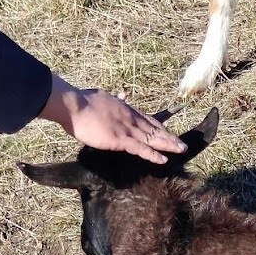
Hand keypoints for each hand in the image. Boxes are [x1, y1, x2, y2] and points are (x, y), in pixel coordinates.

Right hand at [39, 75, 185, 163]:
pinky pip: (140, 148)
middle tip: (182, 145)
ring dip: (168, 145)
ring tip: (181, 151)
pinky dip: (153, 155)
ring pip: (152, 138)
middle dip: (169, 137)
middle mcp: (130, 118)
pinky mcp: (120, 139)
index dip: (160, 127)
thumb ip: (114, 98)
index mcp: (126, 108)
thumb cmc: (83, 102)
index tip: (168, 132)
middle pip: (155, 129)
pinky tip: (163, 160)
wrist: (73, 105)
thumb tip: (123, 94)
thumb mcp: (103, 96)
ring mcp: (126, 128)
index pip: (148, 119)